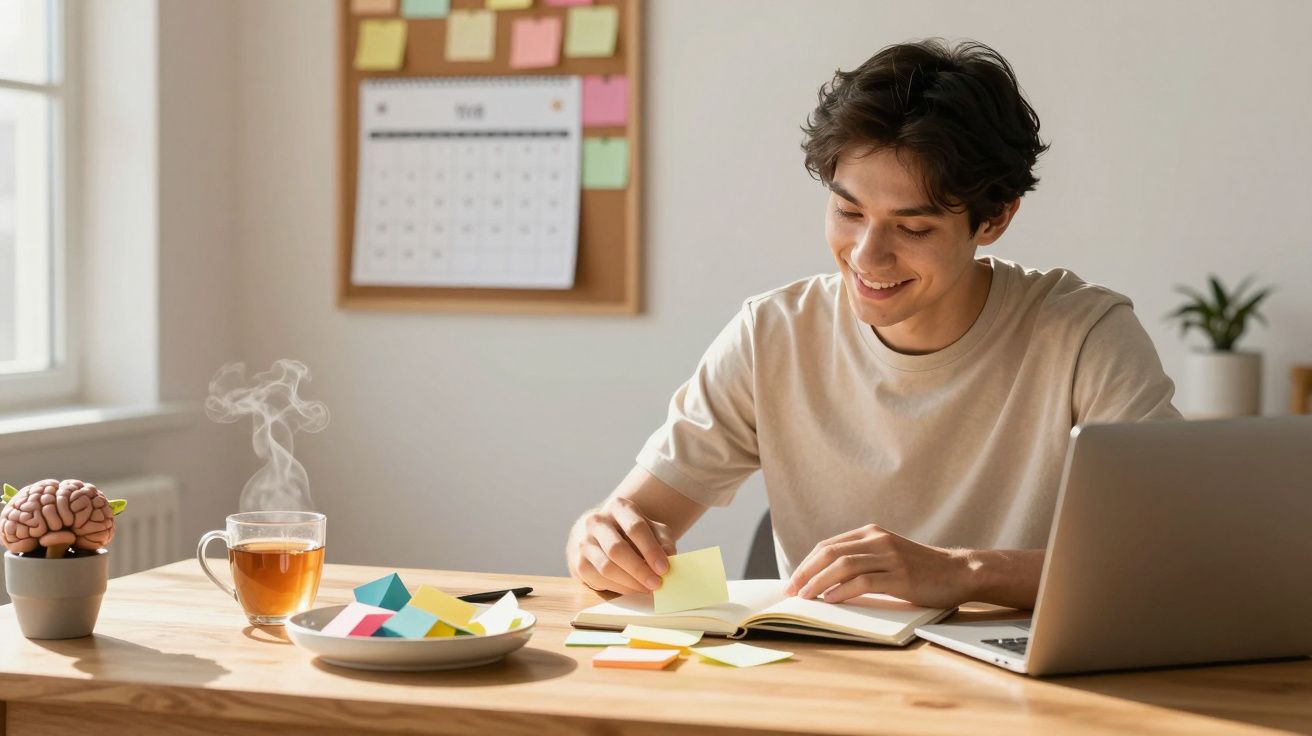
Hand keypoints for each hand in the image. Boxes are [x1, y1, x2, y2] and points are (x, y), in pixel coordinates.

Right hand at [569, 497, 677, 595]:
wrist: (602, 535)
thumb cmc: (632, 533)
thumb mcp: (652, 530)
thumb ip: (663, 542)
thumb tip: (669, 559)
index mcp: (618, 507)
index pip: (635, 527)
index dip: (651, 550)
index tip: (664, 569)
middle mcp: (597, 521)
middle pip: (617, 549)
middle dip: (639, 569)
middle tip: (656, 583)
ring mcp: (585, 542)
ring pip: (606, 567)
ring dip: (630, 582)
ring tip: (647, 589)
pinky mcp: (579, 562)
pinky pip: (599, 579)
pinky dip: (619, 588)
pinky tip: (633, 588)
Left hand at [784, 524, 971, 607]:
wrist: (959, 572)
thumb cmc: (921, 569)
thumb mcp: (887, 556)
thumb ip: (862, 560)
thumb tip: (825, 580)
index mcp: (871, 533)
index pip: (828, 545)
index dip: (806, 563)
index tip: (793, 581)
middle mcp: (878, 540)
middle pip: (829, 552)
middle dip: (805, 572)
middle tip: (791, 590)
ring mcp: (890, 556)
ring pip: (843, 565)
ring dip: (818, 582)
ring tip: (805, 596)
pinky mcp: (901, 576)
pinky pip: (864, 581)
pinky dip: (843, 590)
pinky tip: (831, 599)